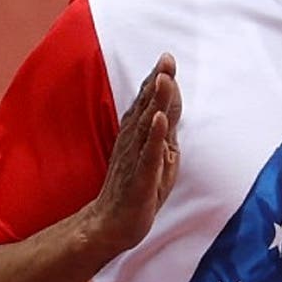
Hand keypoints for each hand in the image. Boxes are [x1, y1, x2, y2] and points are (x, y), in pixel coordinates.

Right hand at [83, 53, 181, 254]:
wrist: (111, 224)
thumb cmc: (136, 187)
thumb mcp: (156, 156)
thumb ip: (162, 130)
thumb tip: (169, 104)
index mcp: (138, 135)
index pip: (150, 103)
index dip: (158, 80)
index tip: (167, 57)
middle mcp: (134, 142)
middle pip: (148, 108)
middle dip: (158, 82)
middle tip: (167, 58)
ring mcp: (135, 160)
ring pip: (147, 127)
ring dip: (156, 102)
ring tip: (164, 79)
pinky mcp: (140, 180)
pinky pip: (148, 156)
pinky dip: (155, 137)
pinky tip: (160, 120)